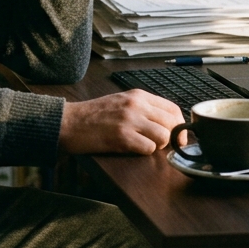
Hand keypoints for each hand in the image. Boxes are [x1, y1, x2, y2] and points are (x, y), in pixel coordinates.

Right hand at [59, 89, 185, 154]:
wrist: (69, 122)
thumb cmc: (93, 116)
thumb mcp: (121, 103)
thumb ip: (143, 109)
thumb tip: (167, 124)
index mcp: (138, 95)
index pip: (172, 109)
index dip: (179, 125)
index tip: (176, 136)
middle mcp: (136, 105)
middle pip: (172, 123)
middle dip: (171, 138)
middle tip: (160, 145)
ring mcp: (129, 120)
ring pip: (163, 136)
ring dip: (157, 146)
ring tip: (142, 145)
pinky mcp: (121, 136)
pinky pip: (148, 148)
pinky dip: (144, 152)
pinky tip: (131, 149)